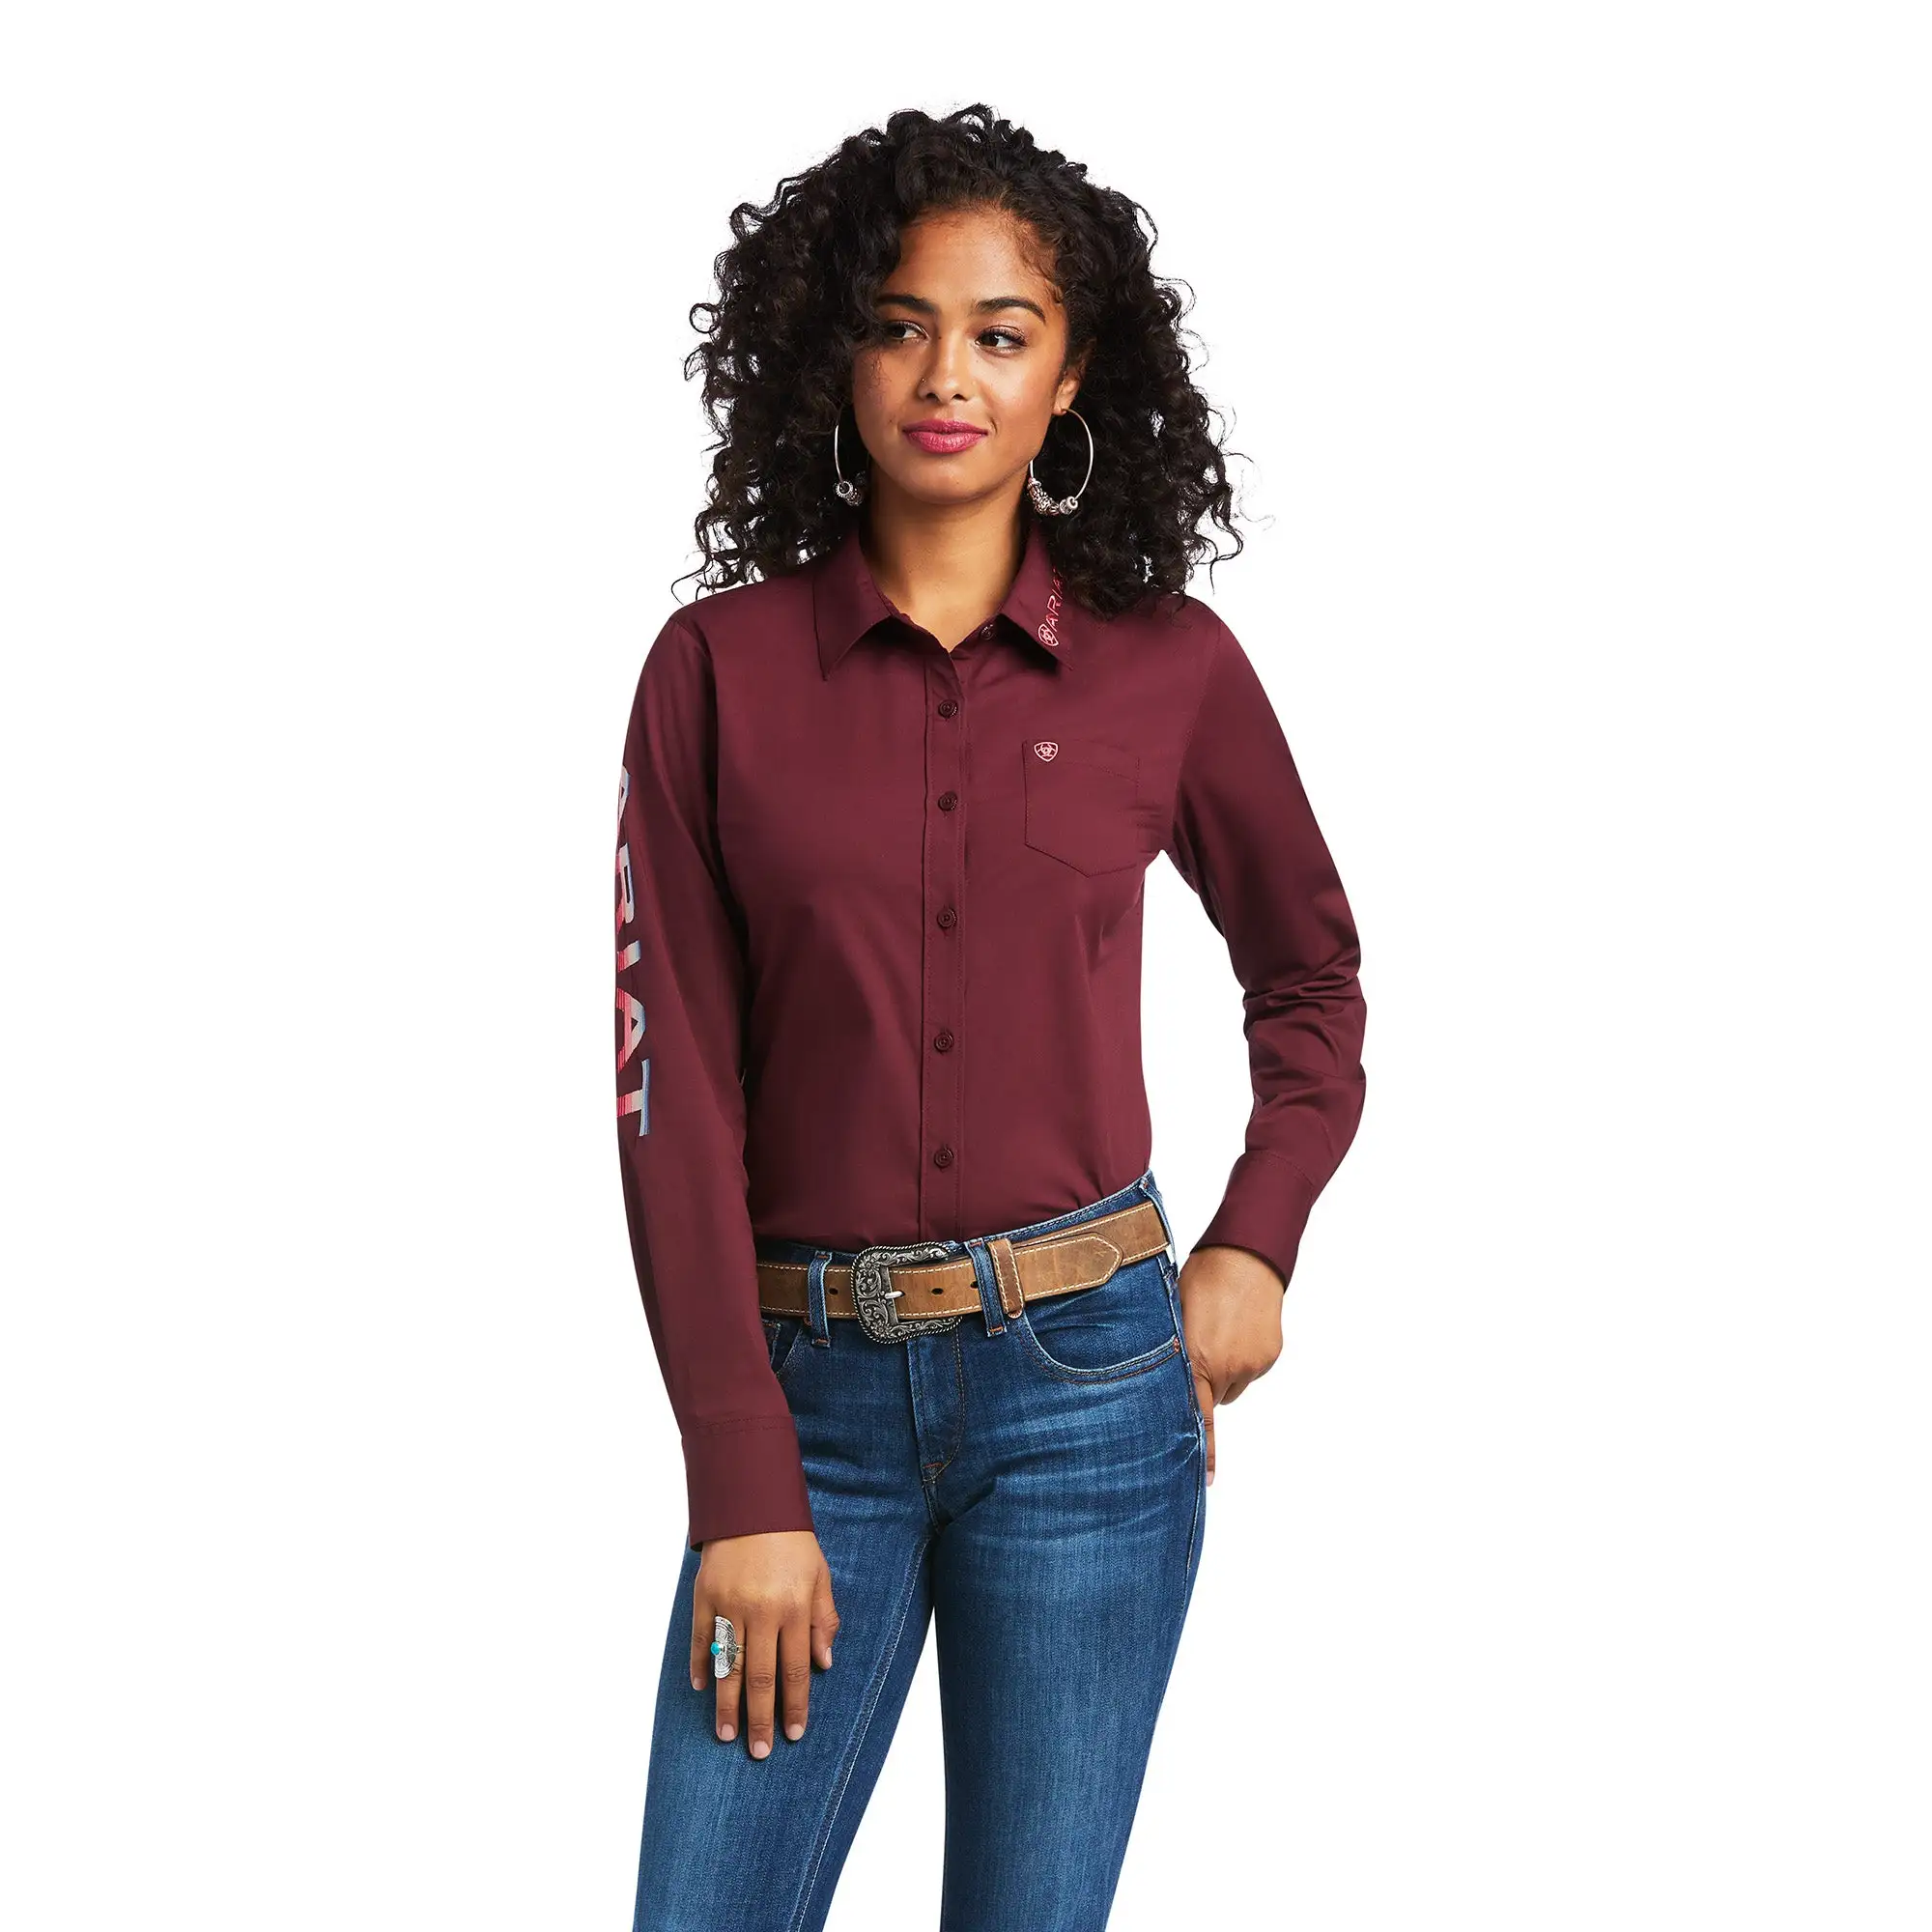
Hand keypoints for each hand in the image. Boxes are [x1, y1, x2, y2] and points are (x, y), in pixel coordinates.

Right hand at [689, 1529, 837, 1757]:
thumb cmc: (792, 1542)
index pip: (794, 1670)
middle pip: (759, 1677)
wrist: (752, 1503)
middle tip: (758, 1752)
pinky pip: (700, 1638)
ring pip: (728, 1665)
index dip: (794, 1705)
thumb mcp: (820, 1575)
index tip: (792, 1734)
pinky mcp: (704, 1596)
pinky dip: (700, 1665)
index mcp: (794, 1608)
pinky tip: (703, 1689)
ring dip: (727, 1704)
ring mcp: (729, 1605)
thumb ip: (824, 1619)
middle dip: (759, 1718)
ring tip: (725, 1735)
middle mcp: (761, 1611)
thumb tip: (824, 1664)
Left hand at [1176, 1245, 1285, 1486]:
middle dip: (1201, 1385)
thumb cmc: (1200, 1279)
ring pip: (1230, 1385)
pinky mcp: (1269, 1356)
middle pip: (1211, 1399)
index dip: (1201, 1449)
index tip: (1206, 1480)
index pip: (1195, 1416)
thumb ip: (1170, 1353)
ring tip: (1217, 1332)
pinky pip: (1249, 1371)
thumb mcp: (1173, 1315)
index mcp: (1194, 1358)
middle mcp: (1226, 1367)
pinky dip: (1241, 1359)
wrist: (1246, 1255)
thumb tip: (1160, 1380)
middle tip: (1198, 1352)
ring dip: (1222, 1371)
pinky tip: (1236, 1330)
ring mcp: (1250, 1363)